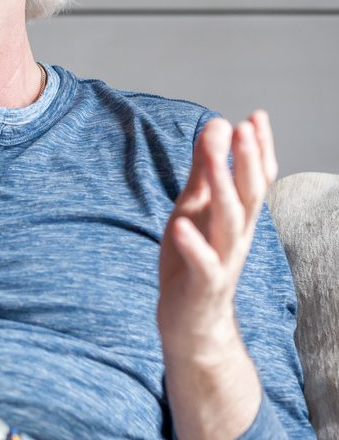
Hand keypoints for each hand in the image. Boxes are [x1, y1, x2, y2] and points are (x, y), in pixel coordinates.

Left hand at [157, 111, 277, 360]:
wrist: (191, 323)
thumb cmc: (192, 262)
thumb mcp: (194, 208)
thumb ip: (204, 171)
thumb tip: (216, 126)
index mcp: (236, 218)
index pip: (255, 179)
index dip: (258, 149)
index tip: (255, 116)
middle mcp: (236, 237)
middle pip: (247, 194)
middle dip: (246, 160)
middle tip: (242, 126)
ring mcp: (222, 261)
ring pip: (229, 221)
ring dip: (223, 187)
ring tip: (212, 156)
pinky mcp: (203, 285)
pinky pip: (203, 264)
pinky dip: (194, 244)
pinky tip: (182, 224)